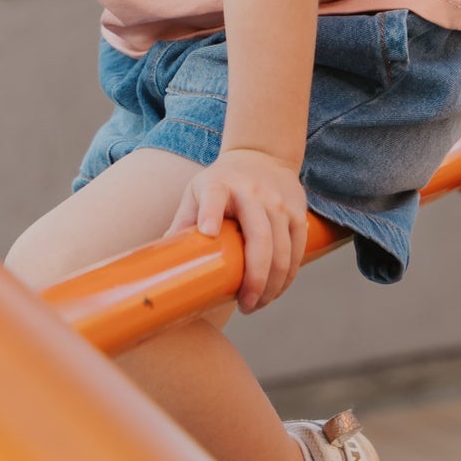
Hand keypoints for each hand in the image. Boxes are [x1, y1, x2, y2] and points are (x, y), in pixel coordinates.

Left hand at [167, 147, 309, 312]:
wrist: (262, 154)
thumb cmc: (222, 182)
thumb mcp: (197, 192)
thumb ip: (183, 223)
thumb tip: (163, 264)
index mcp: (219, 185)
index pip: (214, 197)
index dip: (211, 213)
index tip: (209, 232)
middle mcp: (251, 192)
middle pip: (259, 238)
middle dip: (255, 278)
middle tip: (245, 305)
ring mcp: (278, 202)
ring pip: (282, 251)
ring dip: (272, 285)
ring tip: (257, 304)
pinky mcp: (298, 211)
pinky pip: (297, 250)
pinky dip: (288, 277)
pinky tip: (275, 291)